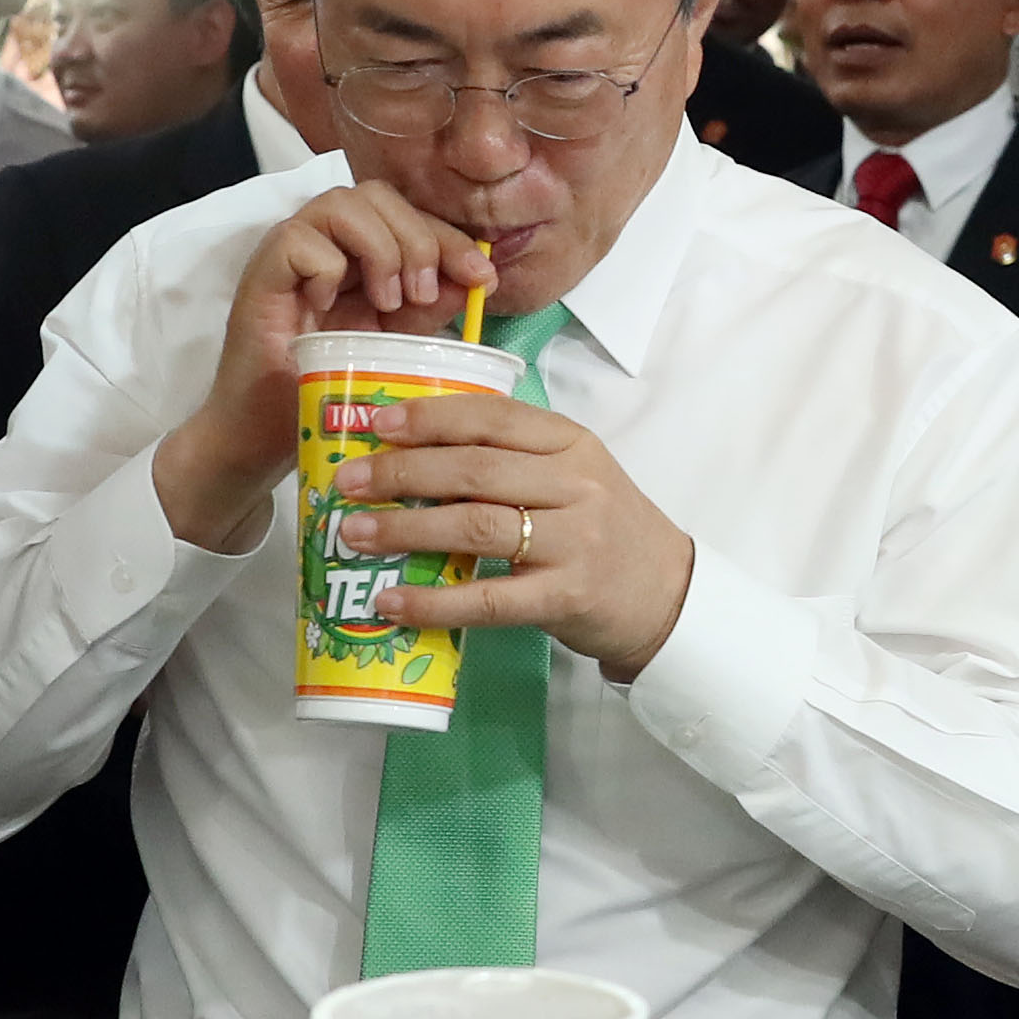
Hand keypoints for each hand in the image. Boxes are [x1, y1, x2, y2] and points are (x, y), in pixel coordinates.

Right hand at [151, 183, 494, 554]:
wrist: (263, 436)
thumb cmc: (319, 392)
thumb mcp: (393, 346)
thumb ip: (429, 310)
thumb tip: (477, 279)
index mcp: (355, 255)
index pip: (407, 215)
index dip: (449, 237)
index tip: (483, 277)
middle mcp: (321, 244)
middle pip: (376, 195)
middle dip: (417, 239)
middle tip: (421, 296)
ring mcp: (287, 256)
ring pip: (340, 203)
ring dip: (378, 248)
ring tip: (386, 302)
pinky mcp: (260, 276)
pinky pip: (299, 240)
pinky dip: (325, 268)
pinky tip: (328, 309)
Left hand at [332, 393, 696, 677]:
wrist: (670, 595)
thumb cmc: (600, 530)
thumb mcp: (569, 477)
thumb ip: (508, 461)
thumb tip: (406, 457)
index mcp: (572, 444)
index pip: (494, 417)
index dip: (432, 418)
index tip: (378, 423)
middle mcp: (577, 485)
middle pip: (475, 470)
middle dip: (402, 473)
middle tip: (349, 481)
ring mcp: (575, 542)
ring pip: (476, 527)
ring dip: (406, 529)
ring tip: (355, 533)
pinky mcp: (567, 597)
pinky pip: (488, 599)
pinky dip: (433, 601)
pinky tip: (390, 600)